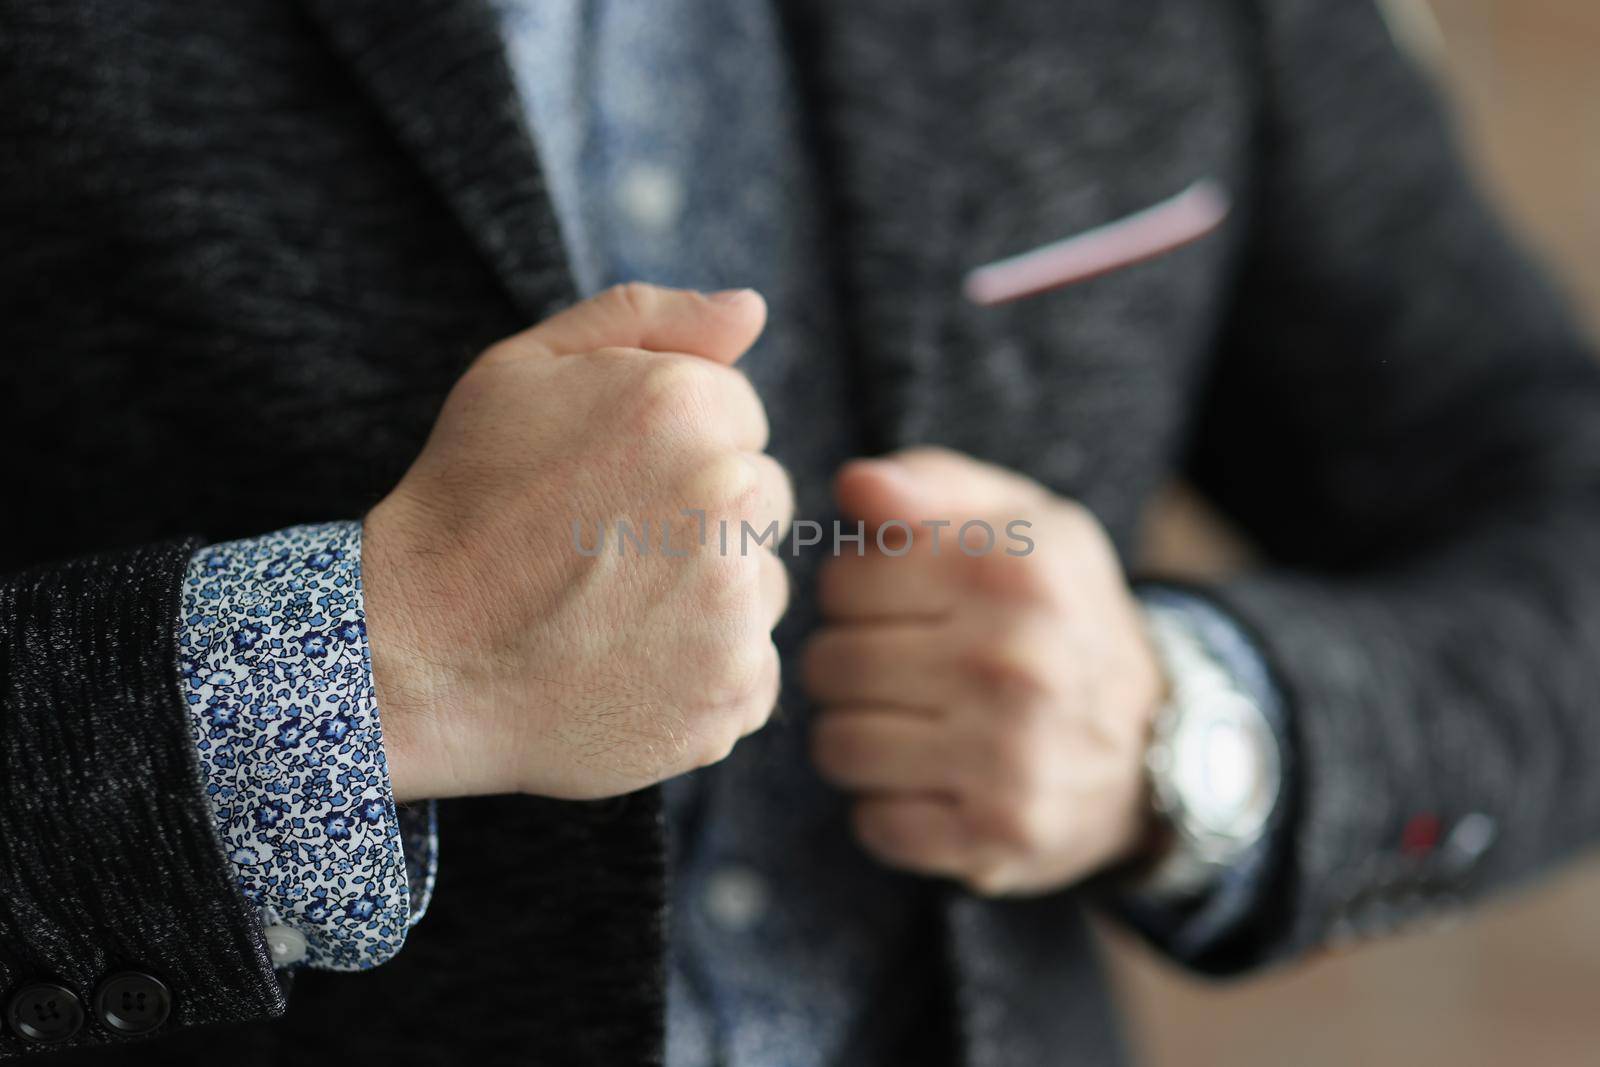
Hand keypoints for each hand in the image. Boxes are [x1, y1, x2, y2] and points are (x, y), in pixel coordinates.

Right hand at [364, 284, 792, 801]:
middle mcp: (728, 498)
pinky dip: (705, 675)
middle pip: (765, 497)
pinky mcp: (732, 694)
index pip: (742, 414)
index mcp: (686, 406)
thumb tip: (751, 309)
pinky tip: (628, 666)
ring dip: (712, 596)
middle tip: (608, 548)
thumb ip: (648, 318)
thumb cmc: (464, 502)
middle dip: (705, 514)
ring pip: (763, 586)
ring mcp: (736, 607)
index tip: (610, 480)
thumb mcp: (523, 370)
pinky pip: (754, 670)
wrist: (412, 654)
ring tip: (612, 610)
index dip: (674, 445)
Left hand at [804, 447, 1162, 894]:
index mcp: (1013, 569)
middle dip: (849, 666)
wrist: (1159, 738)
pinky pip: (876, 824)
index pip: (842, 582)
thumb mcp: (1021, 523)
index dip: (857, 594)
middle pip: (829, 665)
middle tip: (901, 670)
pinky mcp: (1001, 835)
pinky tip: (934, 781)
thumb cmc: (1058, 614)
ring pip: (838, 746)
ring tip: (909, 724)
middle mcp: (1016, 662)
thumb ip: (932, 484)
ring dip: (859, 737)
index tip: (898, 606)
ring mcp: (1011, 757)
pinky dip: (890, 807)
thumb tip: (856, 485)